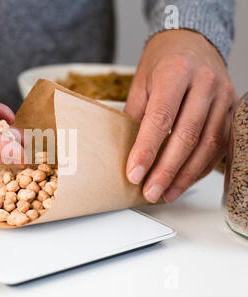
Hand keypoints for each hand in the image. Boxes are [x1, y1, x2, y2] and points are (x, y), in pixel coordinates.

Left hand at [125, 30, 237, 202]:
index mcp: (176, 71)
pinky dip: (202, 167)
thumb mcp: (140, 82)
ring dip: (185, 174)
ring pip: (208, 144)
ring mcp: (223, 96)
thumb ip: (136, 115)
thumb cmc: (161, 62)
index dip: (146, 150)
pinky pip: (220, 144)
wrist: (191, 41)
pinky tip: (185, 180)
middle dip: (166, 170)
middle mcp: (205, 83)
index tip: (133, 174)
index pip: (160, 118)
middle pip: (187, 135)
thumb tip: (126, 153)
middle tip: (150, 191)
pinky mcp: (232, 109)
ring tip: (166, 193)